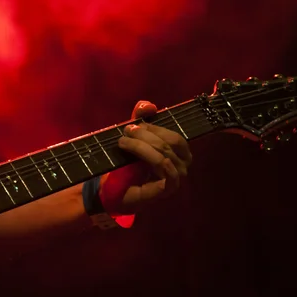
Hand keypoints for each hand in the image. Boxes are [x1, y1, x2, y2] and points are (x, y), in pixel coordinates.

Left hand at [99, 100, 191, 218]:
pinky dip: (151, 159)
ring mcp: (178, 177)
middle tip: (126, 132)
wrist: (113, 191)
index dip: (155, 127)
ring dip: (141, 146)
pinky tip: (136, 158)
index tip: (133, 124)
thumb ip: (141, 118)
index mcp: (180, 151)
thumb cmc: (128, 165)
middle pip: (169, 143)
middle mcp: (183, 163)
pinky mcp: (169, 188)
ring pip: (164, 155)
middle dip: (146, 135)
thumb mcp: (134, 137)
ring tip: (123, 143)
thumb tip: (149, 105)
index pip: (173, 135)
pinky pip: (167, 170)